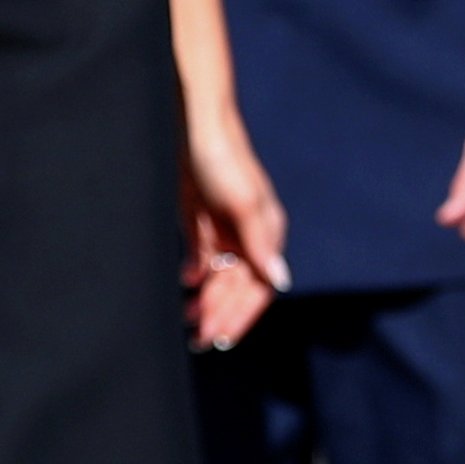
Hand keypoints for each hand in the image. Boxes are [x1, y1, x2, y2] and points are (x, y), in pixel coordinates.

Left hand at [182, 103, 286, 349]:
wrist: (193, 123)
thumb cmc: (223, 159)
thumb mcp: (244, 201)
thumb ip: (260, 243)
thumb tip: (280, 280)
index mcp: (266, 234)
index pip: (259, 288)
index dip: (241, 316)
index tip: (220, 339)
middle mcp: (249, 235)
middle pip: (237, 287)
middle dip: (220, 314)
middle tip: (198, 340)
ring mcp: (225, 227)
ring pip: (219, 276)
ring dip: (207, 300)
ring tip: (188, 321)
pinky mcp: (201, 218)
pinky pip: (201, 256)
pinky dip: (194, 274)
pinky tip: (185, 285)